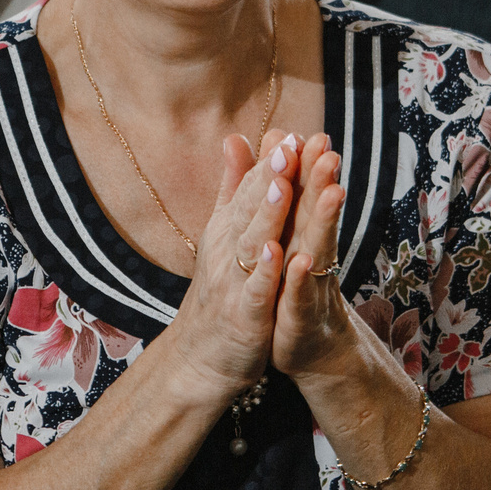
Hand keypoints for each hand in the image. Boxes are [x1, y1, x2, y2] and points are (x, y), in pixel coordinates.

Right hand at [170, 133, 299, 402]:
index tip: (289, 133)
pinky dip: (266, 272)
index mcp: (226, 230)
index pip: (248, 190)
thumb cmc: (219, 290)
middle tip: (290, 145)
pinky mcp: (244, 316)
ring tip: (283, 185)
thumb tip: (235, 137)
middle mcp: (226, 251)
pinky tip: (279, 252)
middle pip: (250, 208)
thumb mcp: (223, 234)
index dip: (268, 163)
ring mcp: (234, 283)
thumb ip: (232, 186)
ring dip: (268, 214)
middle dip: (270, 177)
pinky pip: (256, 291)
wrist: (200, 357)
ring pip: (253, 243)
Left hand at [269, 132, 364, 381]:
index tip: (308, 132)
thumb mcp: (283, 239)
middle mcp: (311, 253)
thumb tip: (272, 142)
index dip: (306, 165)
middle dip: (323, 181)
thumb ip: (276, 191)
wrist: (309, 347)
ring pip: (317, 247)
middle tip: (330, 148)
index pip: (304, 194)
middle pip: (317, 212)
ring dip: (324, 220)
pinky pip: (300, 294)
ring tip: (332, 192)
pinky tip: (300, 261)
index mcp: (301, 234)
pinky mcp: (300, 315)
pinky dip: (299, 278)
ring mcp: (309, 284)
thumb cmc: (292, 286)